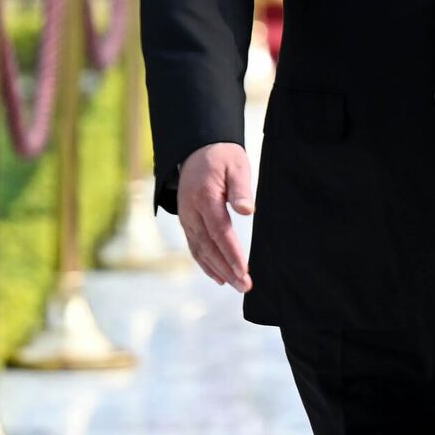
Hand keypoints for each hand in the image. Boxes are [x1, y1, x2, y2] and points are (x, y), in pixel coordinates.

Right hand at [177, 143, 253, 291]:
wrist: (198, 148)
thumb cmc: (222, 157)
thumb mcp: (236, 165)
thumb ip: (240, 188)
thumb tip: (247, 211)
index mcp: (204, 198)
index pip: (220, 232)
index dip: (232, 254)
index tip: (244, 271)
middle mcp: (191, 212)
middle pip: (209, 247)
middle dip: (227, 268)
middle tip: (245, 286)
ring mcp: (186, 218)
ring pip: (200, 250)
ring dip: (217, 270)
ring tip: (235, 285)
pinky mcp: (187, 221)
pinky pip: (195, 246)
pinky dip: (205, 263)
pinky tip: (218, 276)